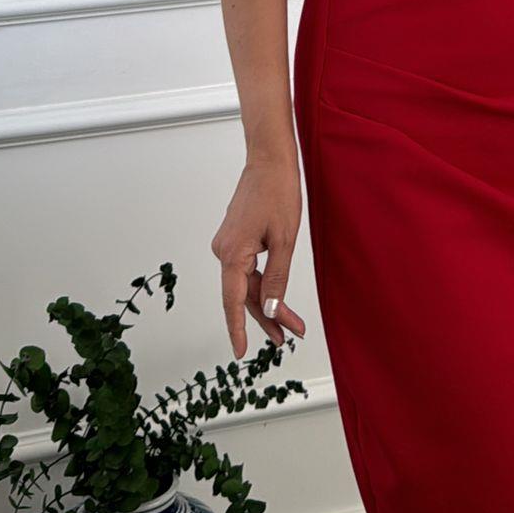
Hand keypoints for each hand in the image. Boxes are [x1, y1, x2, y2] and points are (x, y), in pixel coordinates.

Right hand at [211, 159, 307, 360]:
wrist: (270, 160)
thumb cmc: (279, 193)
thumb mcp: (284, 239)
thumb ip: (276, 277)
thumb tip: (270, 308)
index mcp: (232, 254)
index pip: (233, 301)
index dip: (237, 329)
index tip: (241, 352)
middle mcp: (223, 251)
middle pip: (243, 295)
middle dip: (268, 317)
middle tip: (289, 338)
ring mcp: (227, 245)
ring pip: (246, 284)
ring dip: (267, 303)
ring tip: (290, 326)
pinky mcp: (235, 239)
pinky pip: (246, 270)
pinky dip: (262, 285)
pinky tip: (275, 298)